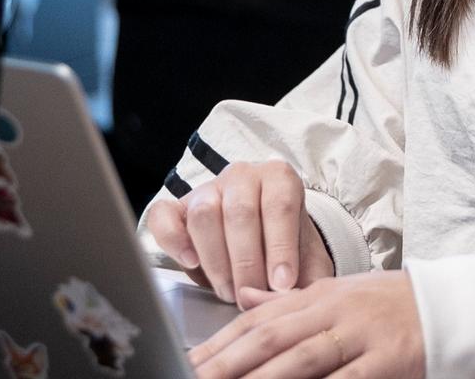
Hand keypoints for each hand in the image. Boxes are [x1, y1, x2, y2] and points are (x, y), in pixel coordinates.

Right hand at [147, 161, 335, 301]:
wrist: (268, 247)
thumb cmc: (291, 253)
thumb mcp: (309, 264)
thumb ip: (303, 281)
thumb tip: (274, 298)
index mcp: (280, 178)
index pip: (279, 205)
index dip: (280, 247)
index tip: (282, 283)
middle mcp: (242, 176)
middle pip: (239, 212)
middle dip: (246, 263)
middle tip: (252, 297)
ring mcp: (207, 189)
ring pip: (204, 214)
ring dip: (216, 261)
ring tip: (230, 291)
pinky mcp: (178, 207)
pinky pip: (164, 216)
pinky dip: (173, 240)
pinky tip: (191, 263)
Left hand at [190, 270, 424, 378]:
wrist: (449, 306)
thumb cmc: (389, 305)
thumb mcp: (337, 292)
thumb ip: (289, 300)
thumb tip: (244, 299)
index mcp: (317, 295)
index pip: (258, 319)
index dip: (220, 343)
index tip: (190, 364)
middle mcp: (332, 311)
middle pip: (269, 338)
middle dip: (227, 364)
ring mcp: (358, 336)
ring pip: (300, 360)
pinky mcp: (384, 361)